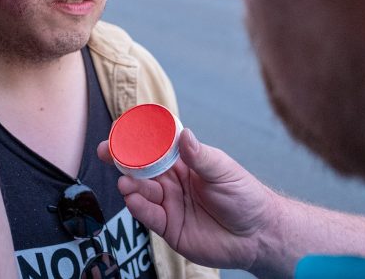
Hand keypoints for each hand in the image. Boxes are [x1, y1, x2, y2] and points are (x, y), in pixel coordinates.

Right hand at [98, 128, 279, 272]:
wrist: (257, 235)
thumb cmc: (245, 197)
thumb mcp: (224, 171)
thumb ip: (200, 156)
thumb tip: (184, 135)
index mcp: (185, 163)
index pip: (157, 148)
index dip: (139, 140)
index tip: (120, 130)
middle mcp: (173, 182)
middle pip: (142, 169)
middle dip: (123, 160)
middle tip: (107, 152)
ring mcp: (170, 204)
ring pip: (142, 192)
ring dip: (130, 185)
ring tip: (124, 181)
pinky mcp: (169, 227)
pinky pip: (149, 216)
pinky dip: (139, 207)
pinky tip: (132, 199)